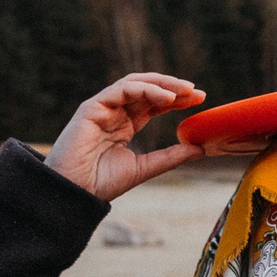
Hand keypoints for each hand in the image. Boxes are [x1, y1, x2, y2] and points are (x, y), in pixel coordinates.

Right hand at [47, 74, 207, 201]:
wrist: (74, 193)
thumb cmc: (101, 183)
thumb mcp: (144, 168)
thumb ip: (169, 157)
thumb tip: (200, 149)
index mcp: (125, 125)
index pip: (154, 104)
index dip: (177, 99)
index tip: (201, 100)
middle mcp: (115, 112)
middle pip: (148, 90)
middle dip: (174, 88)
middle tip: (198, 92)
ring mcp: (103, 107)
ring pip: (136, 83)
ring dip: (162, 84)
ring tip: (185, 91)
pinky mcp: (92, 107)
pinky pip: (122, 89)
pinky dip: (145, 89)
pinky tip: (166, 98)